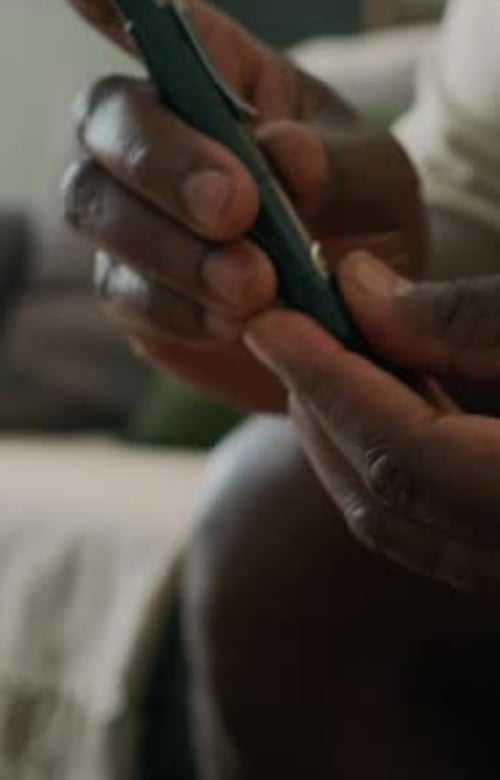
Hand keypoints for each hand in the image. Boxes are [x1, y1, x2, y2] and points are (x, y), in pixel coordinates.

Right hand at [45, 0, 421, 411]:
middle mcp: (163, 136)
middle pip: (106, 117)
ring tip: (255, 284)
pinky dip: (179, 307)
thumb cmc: (367, 219)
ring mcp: (138, 215)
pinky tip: (235, 322)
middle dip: (162, 161)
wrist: (359, 313)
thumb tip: (278, 153)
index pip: (155, 20)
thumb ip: (336, 163)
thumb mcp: (379, 178)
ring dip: (172, 247)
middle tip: (237, 209)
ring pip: (96, 206)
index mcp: (223, 81)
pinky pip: (126, 292)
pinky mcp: (136, 289)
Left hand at [246, 251, 499, 593]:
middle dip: (324, 418)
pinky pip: (438, 536)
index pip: (404, 457)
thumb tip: (356, 288)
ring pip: (406, 530)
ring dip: (349, 447)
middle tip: (285, 342)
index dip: (328, 385)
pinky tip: (387, 408)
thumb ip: (466, 317)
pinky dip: (394, 471)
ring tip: (324, 368)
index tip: (272, 325)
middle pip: (388, 507)